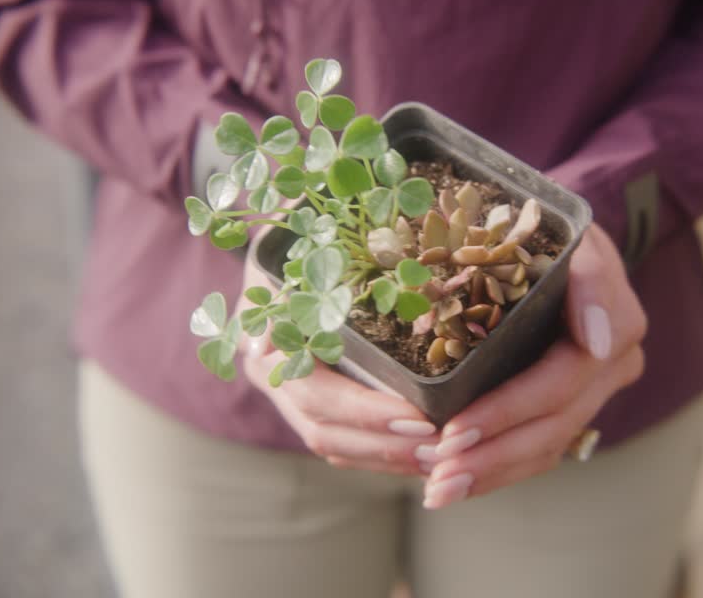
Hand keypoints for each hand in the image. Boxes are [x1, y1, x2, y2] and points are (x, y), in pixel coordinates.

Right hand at [240, 256, 438, 475]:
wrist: (279, 250)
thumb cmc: (294, 245)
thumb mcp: (290, 254)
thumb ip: (285, 286)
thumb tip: (264, 343)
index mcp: (265, 346)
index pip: (314, 394)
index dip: (364, 411)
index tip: (416, 417)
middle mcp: (273, 380)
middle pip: (324, 432)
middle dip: (383, 444)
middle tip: (438, 445)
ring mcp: (289, 398)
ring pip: (334, 447)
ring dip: (387, 458)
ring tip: (439, 458)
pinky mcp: (311, 406)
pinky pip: (343, 446)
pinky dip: (381, 455)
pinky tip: (421, 456)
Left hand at [419, 223, 646, 507]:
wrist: (565, 236)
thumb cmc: (557, 226)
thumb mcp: (574, 231)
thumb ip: (591, 279)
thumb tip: (595, 342)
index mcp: (618, 324)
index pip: (560, 382)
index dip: (507, 410)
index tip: (454, 429)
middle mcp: (614, 364)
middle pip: (553, 425)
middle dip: (492, 454)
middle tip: (437, 473)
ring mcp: (596, 388)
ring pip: (548, 446)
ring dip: (492, 473)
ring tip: (439, 491)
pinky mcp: (572, 402)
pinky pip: (541, 447)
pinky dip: (500, 468)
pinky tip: (457, 484)